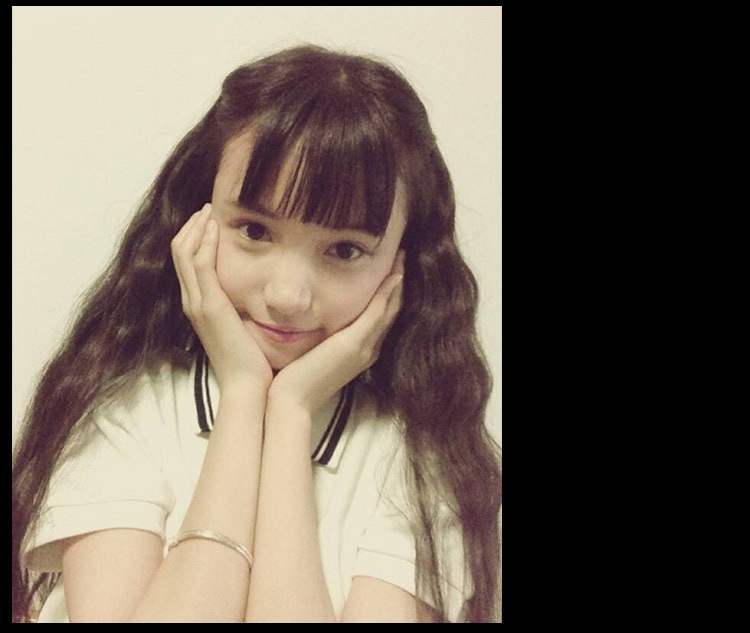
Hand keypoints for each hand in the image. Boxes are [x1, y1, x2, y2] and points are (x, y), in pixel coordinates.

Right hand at [171, 203, 272, 392]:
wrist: (248, 386)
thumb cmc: (250, 361)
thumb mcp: (241, 327)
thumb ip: (240, 308)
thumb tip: (253, 293)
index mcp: (198, 306)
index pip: (185, 263)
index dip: (193, 238)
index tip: (208, 220)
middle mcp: (192, 303)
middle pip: (179, 253)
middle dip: (192, 227)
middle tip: (207, 208)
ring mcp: (198, 305)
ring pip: (185, 254)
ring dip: (197, 229)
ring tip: (209, 211)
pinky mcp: (210, 307)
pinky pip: (200, 266)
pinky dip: (205, 244)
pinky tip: (215, 228)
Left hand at [267, 250, 405, 416]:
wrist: (289, 402)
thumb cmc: (291, 380)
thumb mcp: (310, 353)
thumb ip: (317, 338)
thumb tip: (309, 318)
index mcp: (359, 352)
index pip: (380, 318)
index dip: (388, 295)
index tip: (391, 270)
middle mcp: (367, 350)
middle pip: (391, 312)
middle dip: (398, 285)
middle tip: (404, 258)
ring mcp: (364, 347)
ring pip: (390, 310)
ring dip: (397, 283)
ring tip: (403, 259)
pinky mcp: (354, 344)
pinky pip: (377, 312)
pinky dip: (388, 292)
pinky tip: (394, 274)